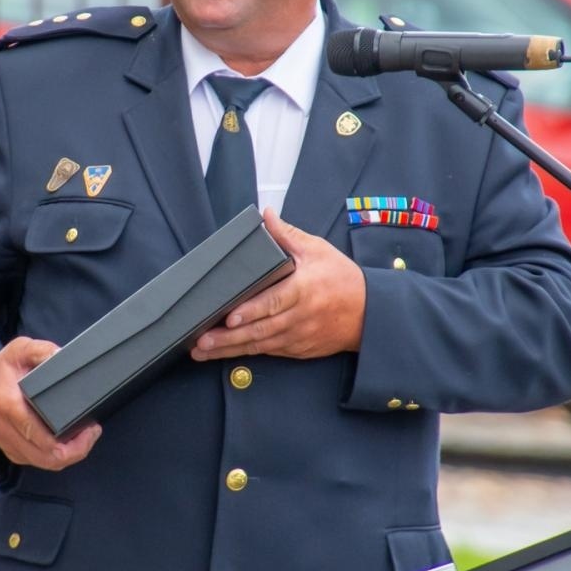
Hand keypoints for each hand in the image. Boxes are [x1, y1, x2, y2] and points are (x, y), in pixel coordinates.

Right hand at [0, 337, 101, 470]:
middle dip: (77, 451)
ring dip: (70, 456)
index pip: (40, 436)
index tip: (90, 428)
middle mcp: (7, 431)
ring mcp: (8, 445)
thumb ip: (40, 351)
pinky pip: (38, 463)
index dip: (70, 441)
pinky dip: (57, 457)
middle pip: (47, 457)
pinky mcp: (11, 452)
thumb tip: (61, 356)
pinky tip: (70, 443)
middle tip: (92, 433)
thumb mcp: (18, 350)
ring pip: (45, 464)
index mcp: (9, 405)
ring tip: (86, 438)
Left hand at [191, 208, 366, 361]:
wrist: (370, 313)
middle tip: (201, 341)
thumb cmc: (342, 279)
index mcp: (303, 290)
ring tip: (203, 352)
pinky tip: (226, 354)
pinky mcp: (298, 349)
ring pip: (261, 346)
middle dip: (228, 338)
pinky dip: (247, 354)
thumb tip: (266, 215)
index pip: (273, 302)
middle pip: (260, 330)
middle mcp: (299, 317)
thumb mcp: (317, 250)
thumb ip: (287, 235)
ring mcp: (298, 336)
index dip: (251, 312)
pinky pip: (270, 352)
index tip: (230, 318)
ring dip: (231, 350)